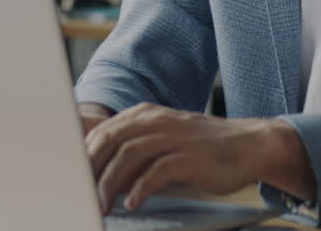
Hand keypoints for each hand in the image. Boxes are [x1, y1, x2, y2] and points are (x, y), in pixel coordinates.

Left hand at [84, 102, 314, 212]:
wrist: (249, 144)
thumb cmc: (202, 148)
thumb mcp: (163, 139)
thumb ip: (133, 148)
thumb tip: (97, 168)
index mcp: (145, 114)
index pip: (102, 131)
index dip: (83, 156)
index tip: (72, 179)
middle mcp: (157, 120)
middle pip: (110, 140)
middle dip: (91, 171)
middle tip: (82, 196)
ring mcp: (175, 136)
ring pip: (129, 155)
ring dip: (110, 183)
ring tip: (103, 205)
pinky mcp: (191, 156)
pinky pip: (157, 171)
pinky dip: (140, 188)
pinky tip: (133, 203)